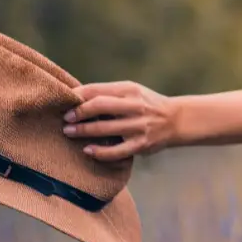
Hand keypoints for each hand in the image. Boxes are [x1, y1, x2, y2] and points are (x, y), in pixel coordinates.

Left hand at [63, 81, 179, 161]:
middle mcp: (135, 106)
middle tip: (65, 119)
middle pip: (99, 106)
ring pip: (104, 128)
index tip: (64, 102)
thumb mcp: (132, 92)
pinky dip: (99, 151)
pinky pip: (116, 151)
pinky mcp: (141, 144)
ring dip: (83, 131)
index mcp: (130, 90)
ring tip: (69, 132)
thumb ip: (109, 94)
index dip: (77, 96)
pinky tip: (87, 150)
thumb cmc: (147, 104)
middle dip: (78, 112)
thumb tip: (76, 99)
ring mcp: (138, 126)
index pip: (97, 90)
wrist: (177, 119)